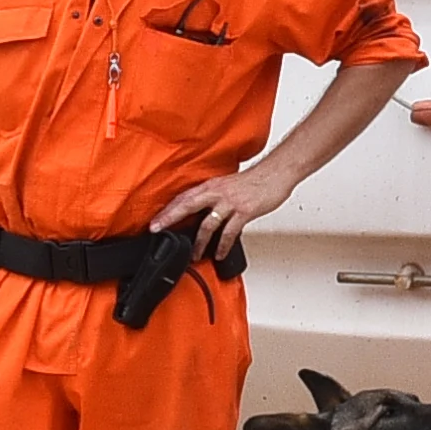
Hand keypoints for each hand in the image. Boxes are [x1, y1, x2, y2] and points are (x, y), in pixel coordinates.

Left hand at [152, 164, 294, 263]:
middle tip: (156, 230)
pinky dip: (223, 244)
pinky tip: (219, 253)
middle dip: (170, 218)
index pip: (184, 198)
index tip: (155, 222)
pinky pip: (229, 231)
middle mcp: (217, 193)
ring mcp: (230, 202)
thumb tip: (204, 214)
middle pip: (188, 206)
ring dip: (199, 242)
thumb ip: (214, 199)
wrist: (275, 174)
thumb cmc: (254, 182)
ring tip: (194, 255)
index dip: (168, 210)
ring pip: (207, 224)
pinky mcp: (244, 211)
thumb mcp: (228, 186)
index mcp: (211, 186)